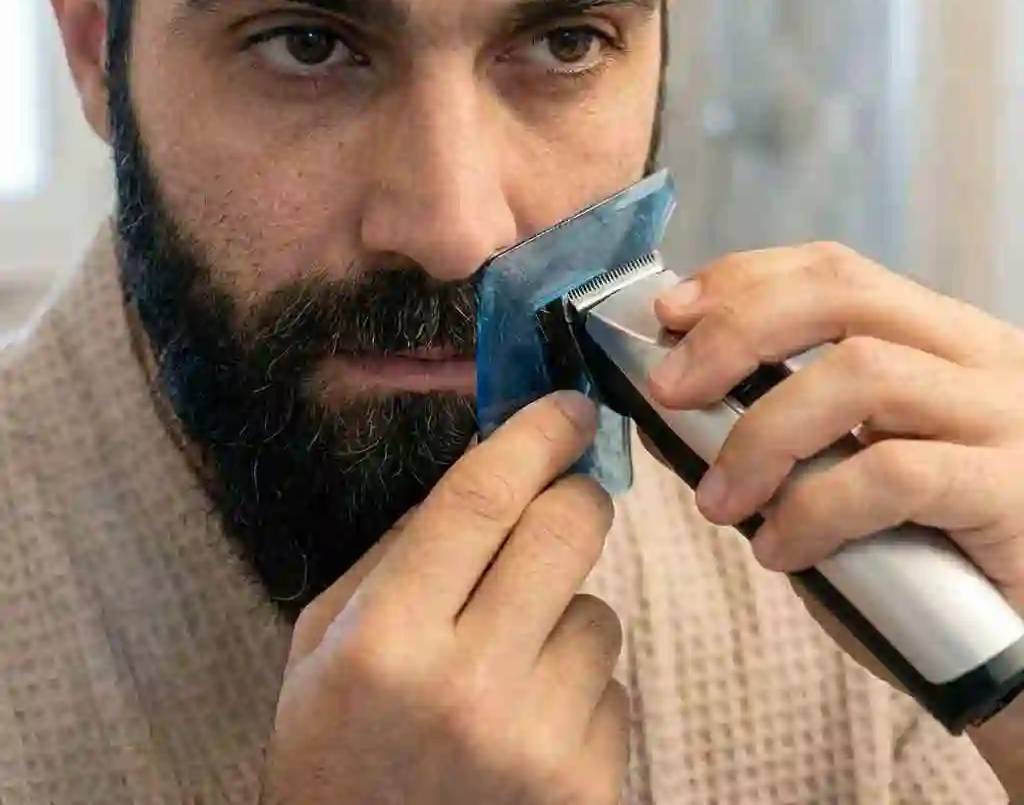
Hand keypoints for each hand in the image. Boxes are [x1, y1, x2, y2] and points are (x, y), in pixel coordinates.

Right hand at [259, 391, 627, 804]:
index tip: (567, 406)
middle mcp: (468, 686)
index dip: (533, 434)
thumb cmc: (335, 754)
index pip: (481, 498)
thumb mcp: (324, 644)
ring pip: (599, 611)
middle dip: (575, 493)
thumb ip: (397, 552)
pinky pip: (614, 688)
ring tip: (510, 665)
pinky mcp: (589, 791)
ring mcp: (537, 744)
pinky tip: (529, 725)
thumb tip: (487, 472)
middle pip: (566, 528)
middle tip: (562, 495)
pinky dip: (578, 688)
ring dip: (564, 613)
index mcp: (386, 638)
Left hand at [646, 242, 1023, 609]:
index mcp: (940, 340)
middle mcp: (980, 360)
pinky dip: (815, 508)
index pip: (835, 271)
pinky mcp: (1015, 491)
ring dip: (763, 436)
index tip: (672, 313)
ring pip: (862, 374)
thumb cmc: (930, 557)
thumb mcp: (850, 471)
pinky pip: (893, 474)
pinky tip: (781, 551)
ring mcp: (1006, 419)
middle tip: (670, 391)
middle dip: (735, 333)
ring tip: (719, 502)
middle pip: (842, 296)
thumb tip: (678, 405)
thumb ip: (790, 430)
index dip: (743, 281)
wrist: (1023, 645)